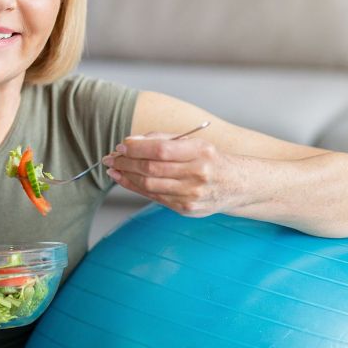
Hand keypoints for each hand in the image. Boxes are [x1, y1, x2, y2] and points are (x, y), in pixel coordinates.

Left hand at [103, 132, 237, 216]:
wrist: (236, 185)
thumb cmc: (210, 160)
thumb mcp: (194, 142)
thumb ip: (163, 139)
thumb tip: (131, 142)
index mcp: (200, 152)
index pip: (161, 149)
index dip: (137, 148)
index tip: (122, 146)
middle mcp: (198, 174)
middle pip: (152, 168)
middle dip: (126, 162)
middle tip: (111, 158)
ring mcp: (192, 194)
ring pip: (149, 185)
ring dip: (126, 176)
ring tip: (114, 169)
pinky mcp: (186, 208)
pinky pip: (154, 197)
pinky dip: (136, 188)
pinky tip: (125, 180)